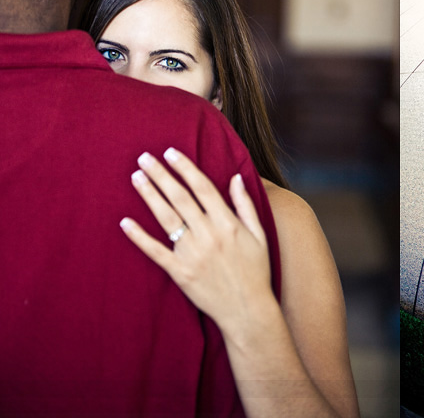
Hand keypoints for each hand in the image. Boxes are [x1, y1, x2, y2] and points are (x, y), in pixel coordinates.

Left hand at [120, 148, 272, 332]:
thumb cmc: (256, 271)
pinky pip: (155, 251)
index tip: (171, 152)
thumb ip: (245, 205)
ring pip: (166, 218)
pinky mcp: (179, 272)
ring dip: (150, 195)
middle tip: (144, 157)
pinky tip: (125, 222)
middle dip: (161, 175)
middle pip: (180, 198)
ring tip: (136, 177)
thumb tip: (236, 177)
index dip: (185, 168)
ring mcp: (192, 253)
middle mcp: (208, 234)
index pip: (202, 187)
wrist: (248, 310)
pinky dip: (139, 237)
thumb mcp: (259, 234)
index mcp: (227, 223)